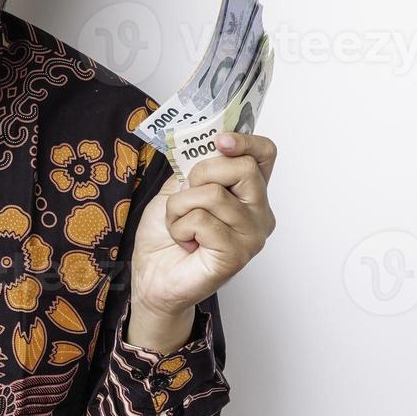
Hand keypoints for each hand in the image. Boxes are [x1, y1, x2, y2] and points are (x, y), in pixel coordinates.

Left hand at [129, 132, 277, 334]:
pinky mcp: (237, 254)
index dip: (245, 141)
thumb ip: (196, 165)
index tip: (220, 141)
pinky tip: (185, 242)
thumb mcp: (178, 187)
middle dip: (202, 173)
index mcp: (248, 193)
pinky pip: (202, 220)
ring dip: (180, 206)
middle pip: (243, 167)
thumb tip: (207, 140)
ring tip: (180, 225)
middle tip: (187, 196)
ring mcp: (252, 235)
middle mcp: (259, 213)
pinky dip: (180, 227)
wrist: (152, 275)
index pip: (264, 154)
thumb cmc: (166, 234)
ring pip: (214, 194)